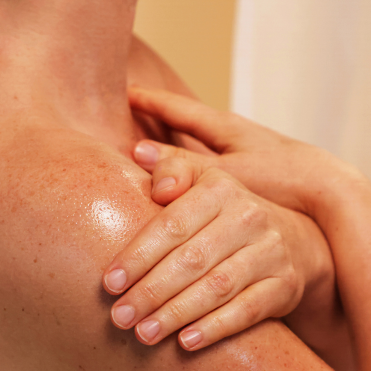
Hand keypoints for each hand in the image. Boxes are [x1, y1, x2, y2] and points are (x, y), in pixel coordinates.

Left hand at [126, 87, 353, 370]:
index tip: (109, 283)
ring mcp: (270, 252)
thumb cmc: (230, 212)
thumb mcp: (205, 181)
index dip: (138, 255)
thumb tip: (138, 152)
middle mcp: (248, 217)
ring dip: (176, 313)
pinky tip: (186, 342)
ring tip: (143, 333)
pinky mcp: (284, 284)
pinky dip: (216, 327)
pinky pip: (247, 309)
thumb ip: (173, 168)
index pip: (172, 224)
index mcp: (220, 188)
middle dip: (151, 291)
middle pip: (191, 259)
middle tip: (119, 316)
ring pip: (216, 287)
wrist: (292, 237)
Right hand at [128, 87, 366, 225]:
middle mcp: (232, 134)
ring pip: (201, 141)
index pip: (178, 108)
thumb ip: (183, 165)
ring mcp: (242, 150)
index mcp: (224, 127)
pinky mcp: (251, 168)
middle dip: (163, 115)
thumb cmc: (281, 177)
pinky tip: (194, 170)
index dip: (151, 101)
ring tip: (160, 138)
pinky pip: (213, 159)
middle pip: (189, 119)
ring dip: (179, 139)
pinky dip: (196, 160)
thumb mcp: (225, 171)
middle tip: (140, 110)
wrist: (327, 190)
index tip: (129, 92)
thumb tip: (140, 153)